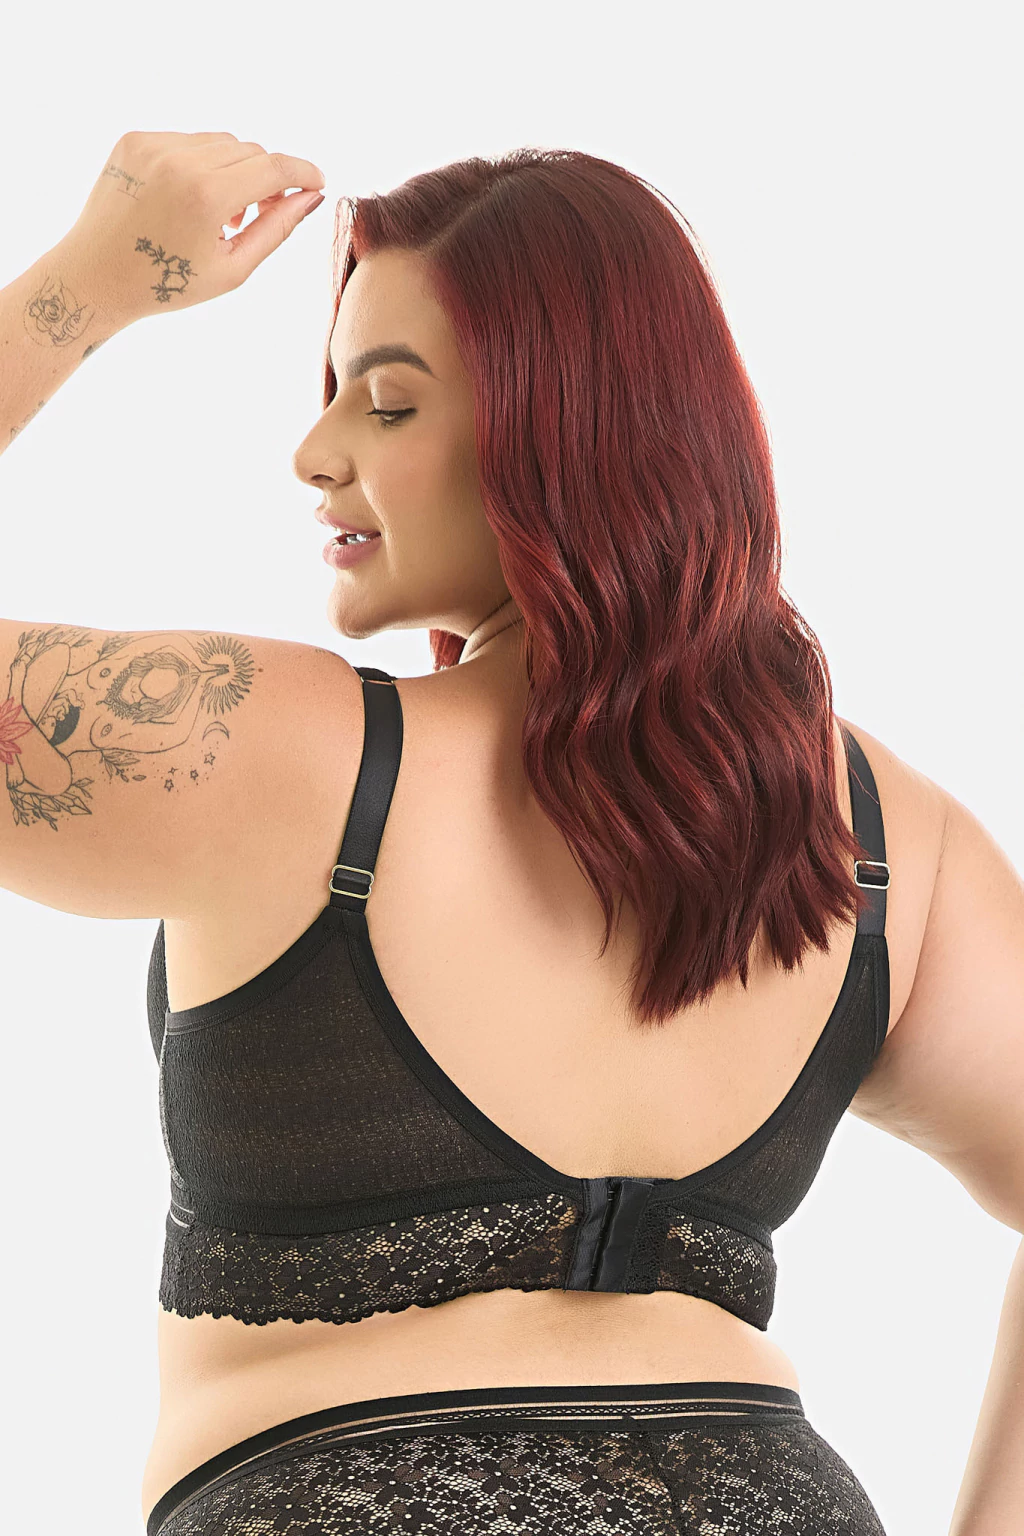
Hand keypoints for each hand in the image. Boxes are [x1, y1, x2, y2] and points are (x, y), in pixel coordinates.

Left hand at [56, 130, 325, 328]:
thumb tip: (311, 196)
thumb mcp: (232, 269)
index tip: (317, 181)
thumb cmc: (166, 283)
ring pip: (220, 142)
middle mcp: (180, 160)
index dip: (302, 172)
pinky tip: (188, 201)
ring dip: (232, 171)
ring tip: (218, 214)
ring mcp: (154, 145)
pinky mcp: (135, 139)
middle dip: (265, 178)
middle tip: (257, 215)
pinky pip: (187, 140)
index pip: (274, 166)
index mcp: (207, 196)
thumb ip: (276, 229)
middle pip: (250, 150)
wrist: (95, 275)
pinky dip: (199, 165)